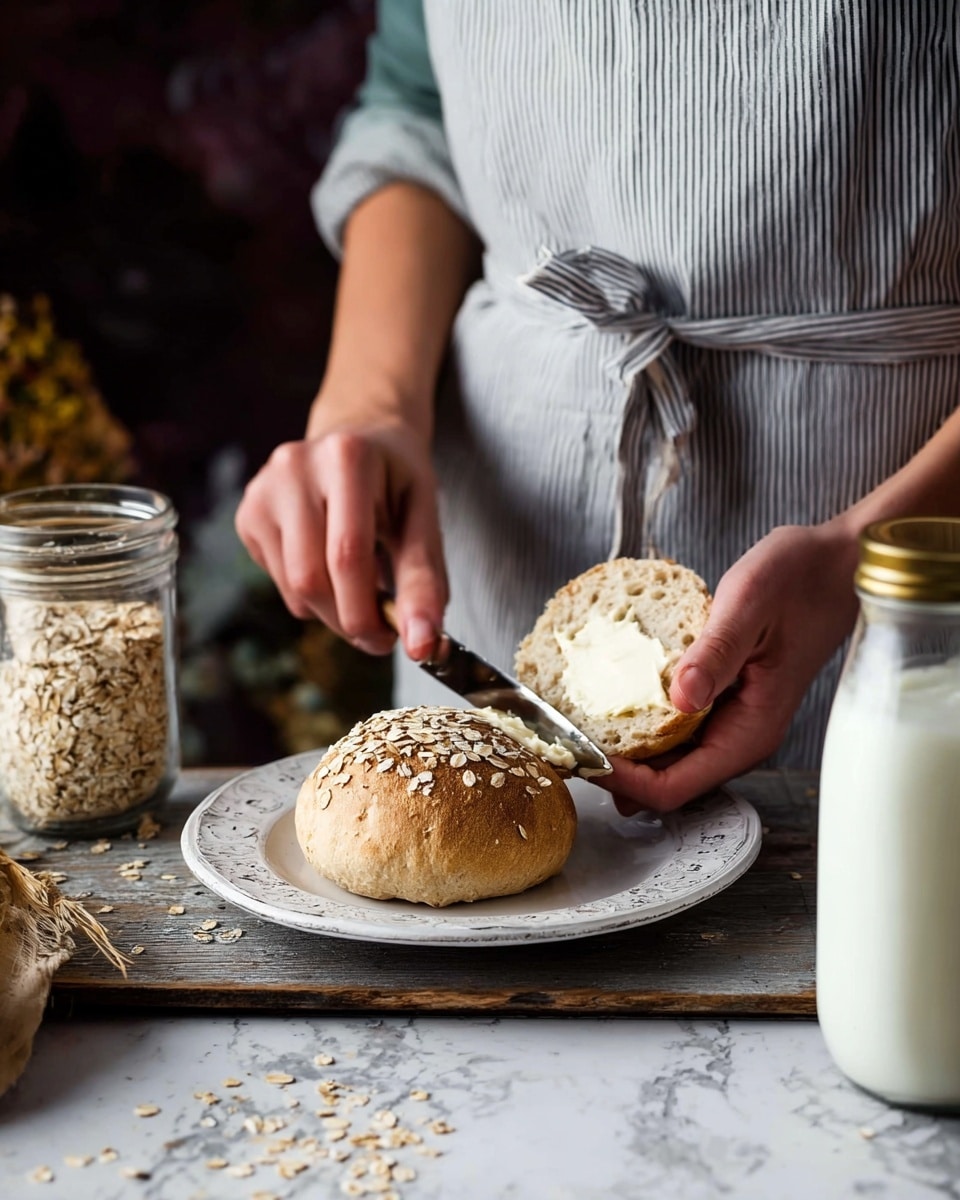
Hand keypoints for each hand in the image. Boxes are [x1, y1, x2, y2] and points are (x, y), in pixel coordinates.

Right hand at [235, 406, 447, 661]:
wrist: (360, 439)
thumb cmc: (396, 482)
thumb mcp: (424, 520)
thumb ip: (424, 582)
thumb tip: (422, 646)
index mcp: (346, 456)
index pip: (347, 555)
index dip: (367, 612)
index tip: (391, 641)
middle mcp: (294, 465)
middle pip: (311, 577)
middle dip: (349, 620)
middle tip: (379, 632)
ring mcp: (263, 489)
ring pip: (292, 588)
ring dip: (331, 612)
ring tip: (361, 594)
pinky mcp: (247, 513)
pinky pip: (279, 583)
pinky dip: (310, 596)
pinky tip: (330, 566)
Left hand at [598, 522, 859, 812]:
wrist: (835, 565)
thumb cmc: (799, 579)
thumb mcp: (751, 604)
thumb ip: (715, 653)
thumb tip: (680, 698)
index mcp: (749, 731)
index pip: (674, 788)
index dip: (621, 782)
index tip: (579, 753)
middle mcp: (738, 737)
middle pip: (663, 782)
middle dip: (610, 770)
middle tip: (559, 739)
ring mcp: (730, 721)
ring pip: (666, 758)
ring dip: (620, 746)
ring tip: (572, 720)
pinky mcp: (723, 700)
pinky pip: (673, 727)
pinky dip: (638, 718)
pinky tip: (608, 695)